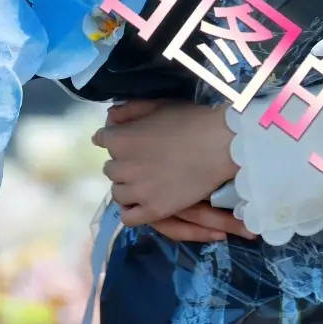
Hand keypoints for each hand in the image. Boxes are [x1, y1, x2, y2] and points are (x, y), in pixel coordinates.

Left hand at [92, 99, 252, 234]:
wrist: (219, 145)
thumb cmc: (190, 120)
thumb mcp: (158, 106)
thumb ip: (128, 110)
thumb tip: (109, 119)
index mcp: (120, 139)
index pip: (102, 140)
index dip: (118, 138)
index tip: (131, 140)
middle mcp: (122, 167)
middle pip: (110, 168)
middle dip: (123, 162)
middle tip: (144, 160)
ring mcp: (137, 191)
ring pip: (118, 193)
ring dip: (128, 186)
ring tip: (146, 181)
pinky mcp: (153, 210)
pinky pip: (128, 217)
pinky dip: (132, 210)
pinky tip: (143, 202)